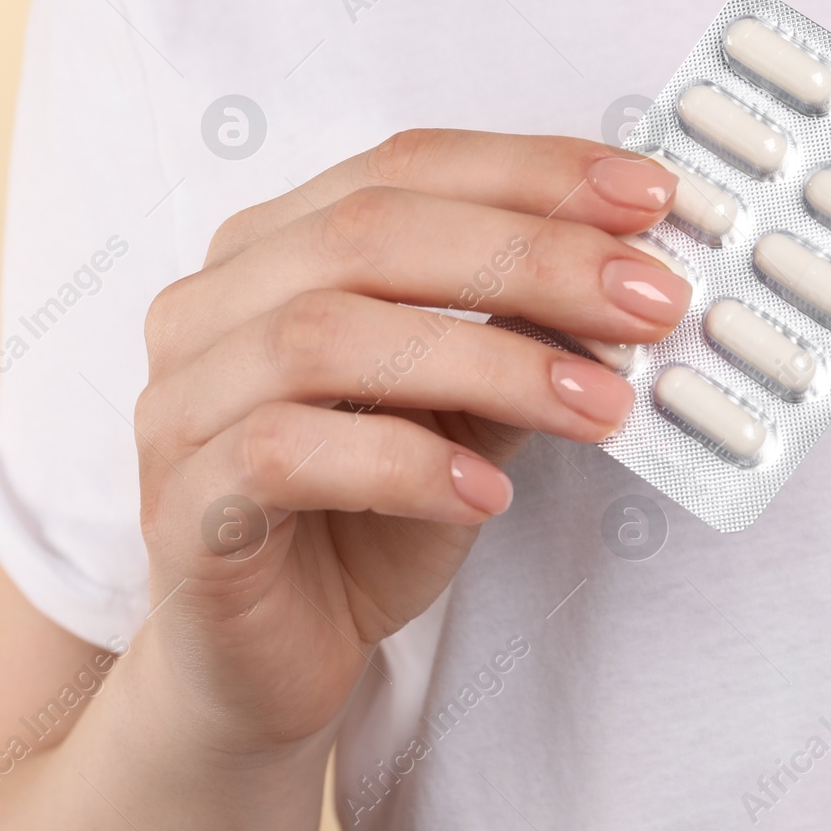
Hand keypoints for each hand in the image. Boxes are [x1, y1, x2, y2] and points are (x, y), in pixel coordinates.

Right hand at [130, 129, 687, 756]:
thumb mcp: (462, 411)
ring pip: (322, 336)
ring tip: (600, 407)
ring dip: (486, 363)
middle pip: (366, 234)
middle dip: (529, 257)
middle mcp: (209, 306)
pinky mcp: (181, 506)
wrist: (271, 662)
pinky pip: (282, 454)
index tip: (650, 198)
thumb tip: (628, 275)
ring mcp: (179, 403)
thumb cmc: (364, 519)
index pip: (402, 168)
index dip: (530, 171)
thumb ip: (516, 338)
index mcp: (272, 250)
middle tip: (649, 301)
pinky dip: (402, 464)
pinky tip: (486, 493)